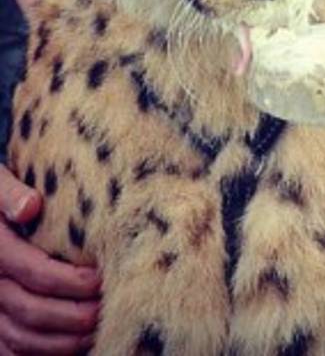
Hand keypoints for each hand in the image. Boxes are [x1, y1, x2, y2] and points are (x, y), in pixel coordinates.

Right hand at [0, 165, 99, 354]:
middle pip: (30, 310)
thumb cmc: (2, 192)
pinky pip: (10, 350)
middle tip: (107, 310)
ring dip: (60, 342)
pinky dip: (41, 355)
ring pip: (20, 337)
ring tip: (97, 331)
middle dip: (72, 315)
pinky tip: (73, 348)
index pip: (35, 272)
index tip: (101, 279)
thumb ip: (10, 192)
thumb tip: (30, 207)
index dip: (70, 280)